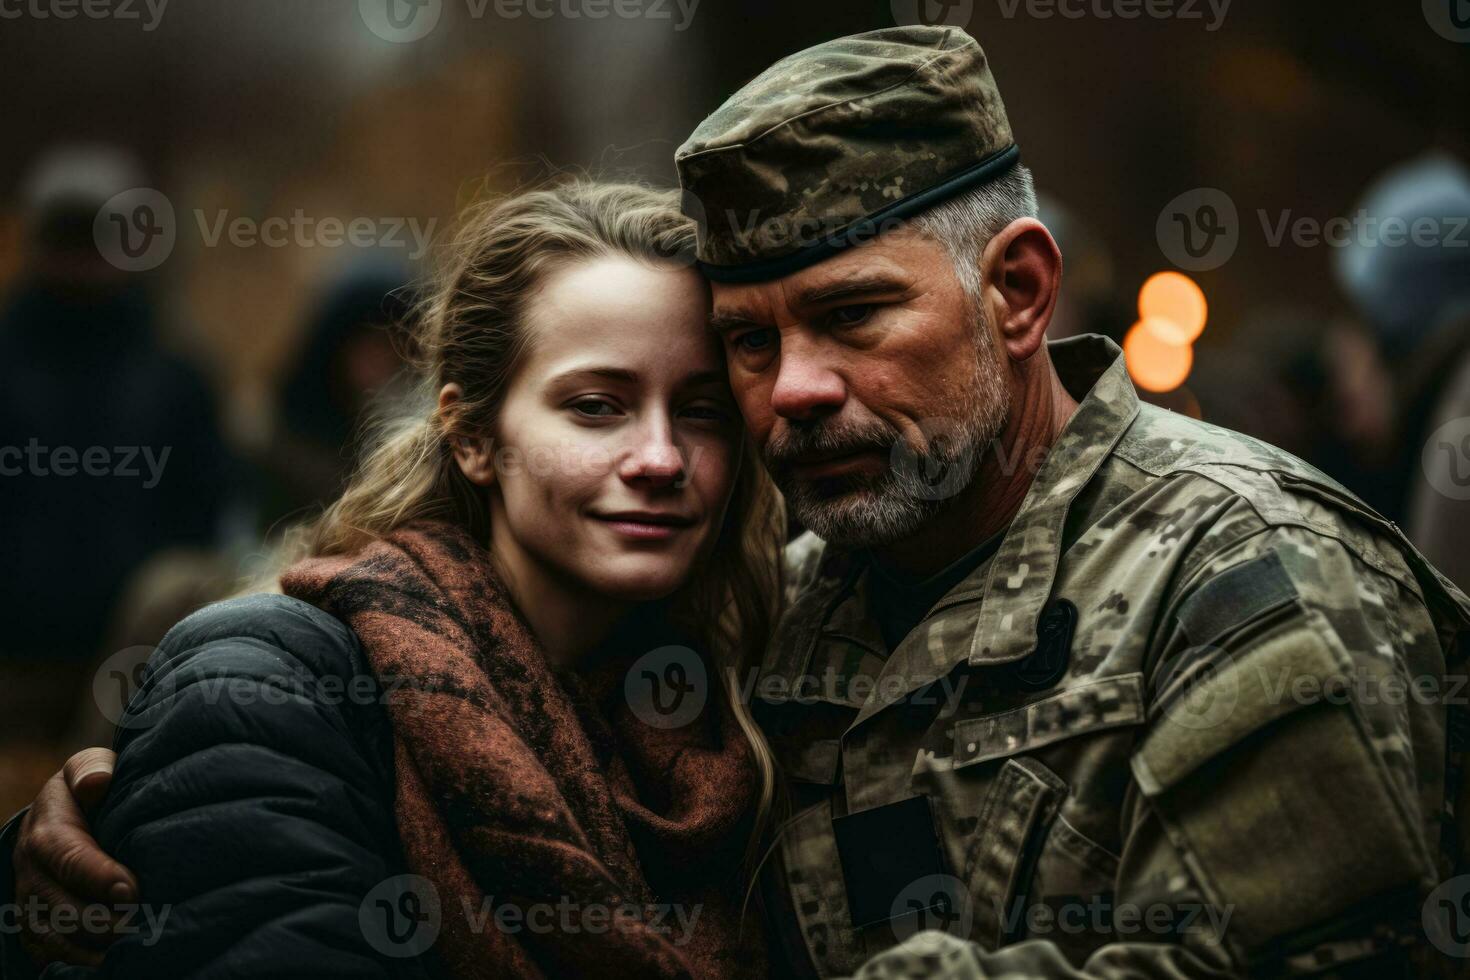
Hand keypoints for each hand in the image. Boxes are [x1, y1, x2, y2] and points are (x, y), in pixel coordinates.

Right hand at [13, 748, 138, 967]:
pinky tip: (114, 964)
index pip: (69, 860)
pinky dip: (81, 963)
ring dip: (93, 948)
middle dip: (102, 922)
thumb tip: (96, 783)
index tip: (132, 890)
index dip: (99, 877)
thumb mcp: (87, 768)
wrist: (58, 817)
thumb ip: (92, 769)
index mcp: (47, 834)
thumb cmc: (87, 790)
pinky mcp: (39, 929)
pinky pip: (52, 956)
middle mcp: (33, 874)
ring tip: (132, 950)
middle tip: (143, 926)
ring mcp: (33, 905)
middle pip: (62, 908)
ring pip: (56, 939)